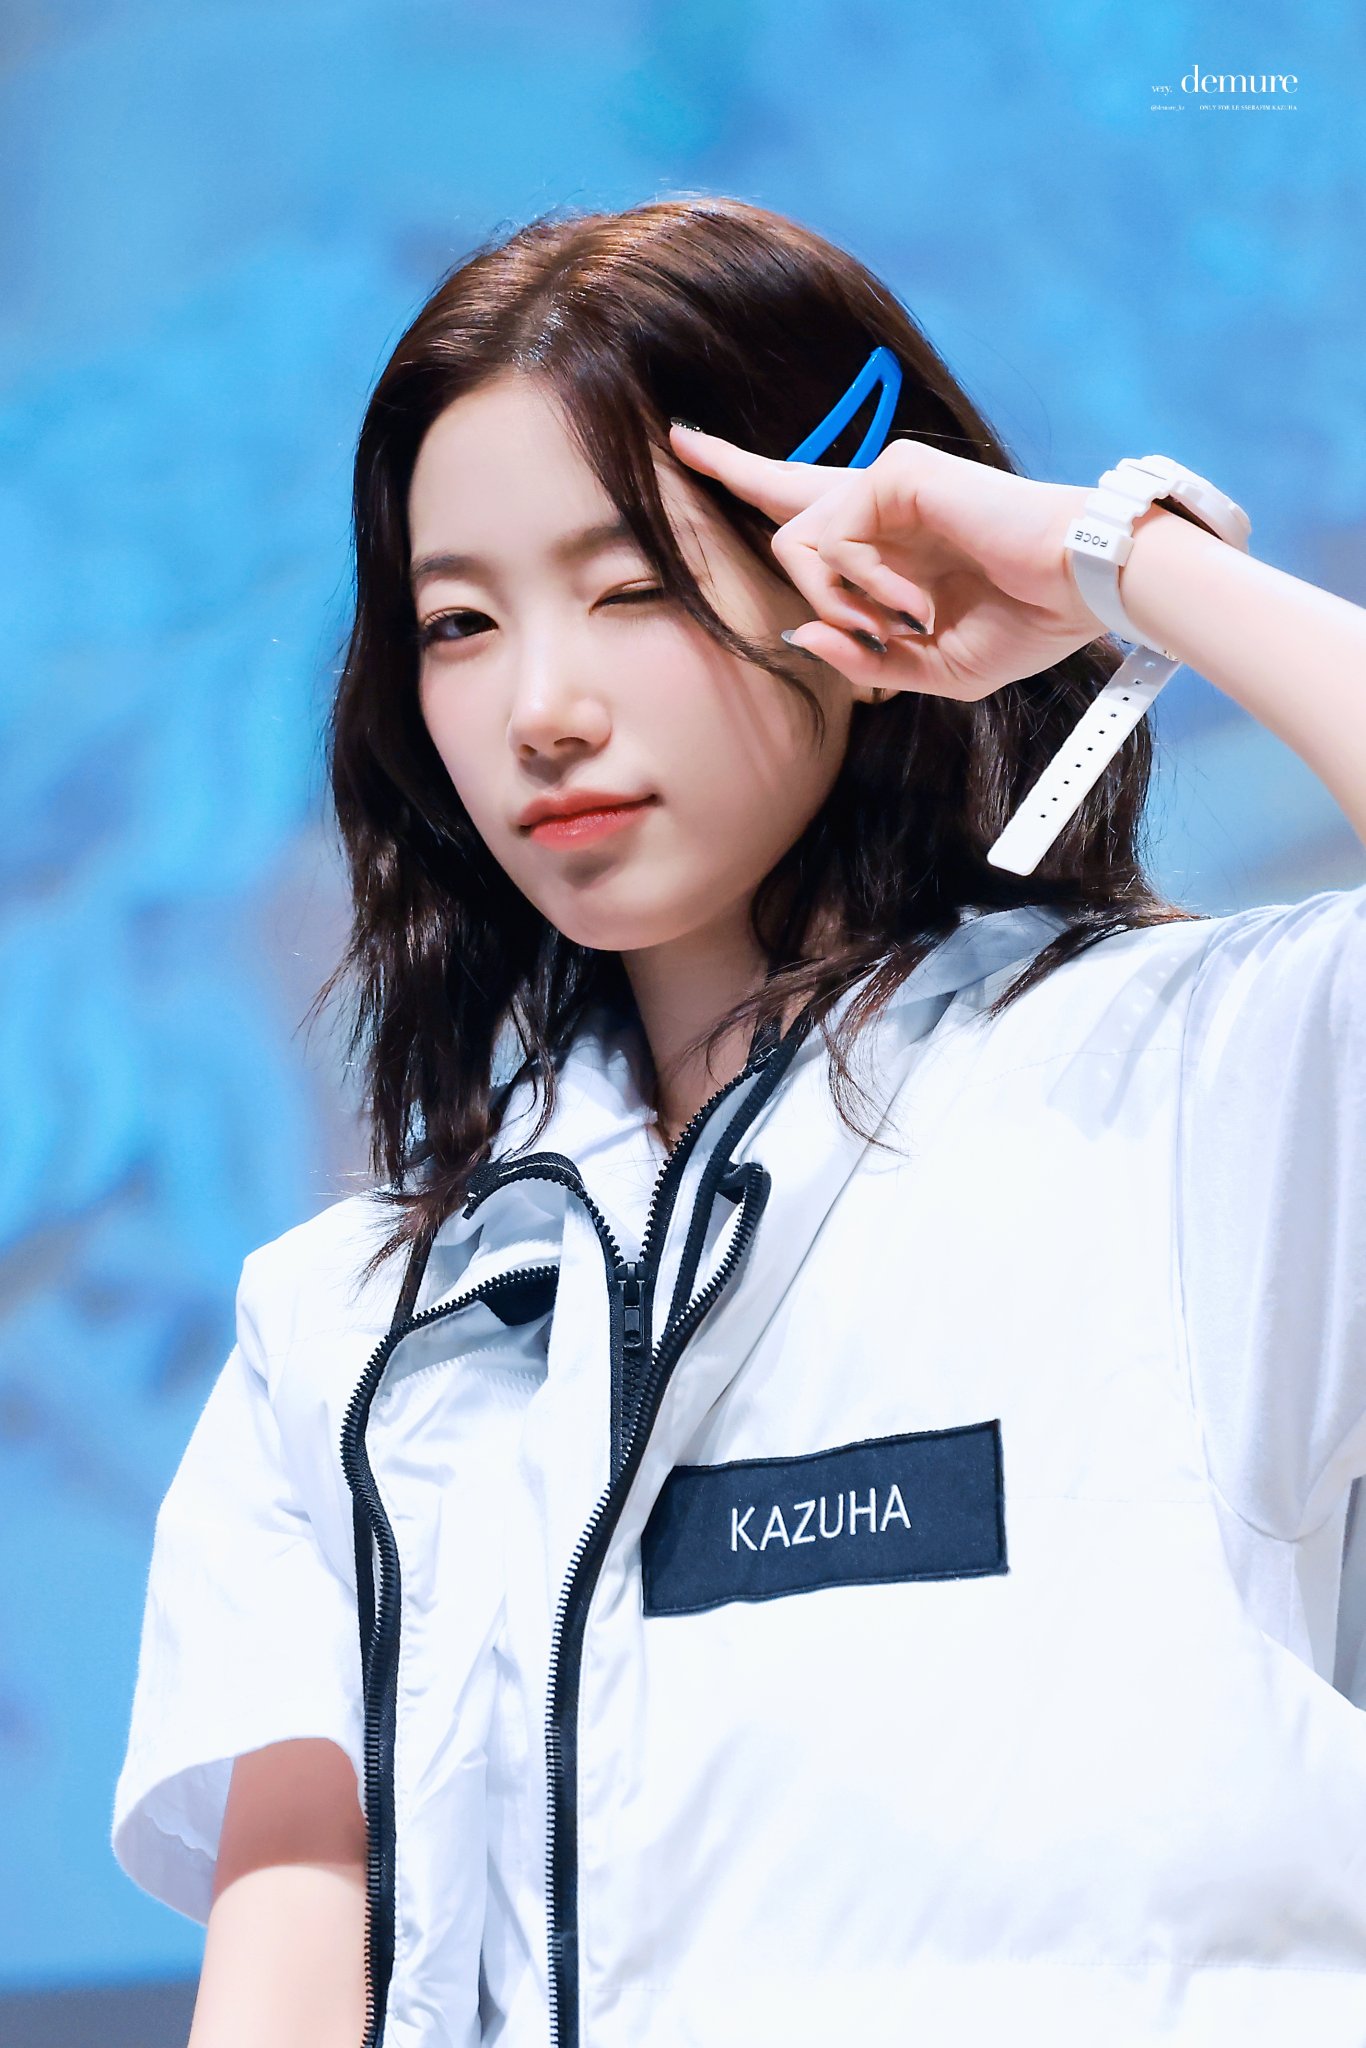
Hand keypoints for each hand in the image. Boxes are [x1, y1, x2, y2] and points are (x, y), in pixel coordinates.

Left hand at [667, 422, 1108, 702]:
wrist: (1084, 593)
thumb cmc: (1025, 624)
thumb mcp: (933, 667)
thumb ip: (864, 656)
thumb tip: (799, 633)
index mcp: (890, 541)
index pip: (802, 503)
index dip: (740, 472)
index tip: (685, 442)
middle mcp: (882, 501)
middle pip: (780, 499)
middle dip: (737, 478)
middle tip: (712, 468)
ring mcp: (887, 481)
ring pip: (795, 542)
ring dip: (840, 602)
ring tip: (900, 622)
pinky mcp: (896, 473)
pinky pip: (830, 539)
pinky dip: (863, 586)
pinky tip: (913, 604)